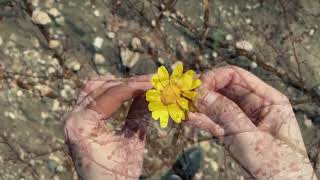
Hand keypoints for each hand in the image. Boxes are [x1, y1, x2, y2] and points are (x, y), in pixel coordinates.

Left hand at [64, 74, 150, 179]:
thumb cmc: (119, 174)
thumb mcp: (133, 144)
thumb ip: (141, 114)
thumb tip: (154, 92)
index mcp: (82, 125)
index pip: (111, 94)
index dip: (135, 86)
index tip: (154, 81)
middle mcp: (72, 117)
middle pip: (101, 86)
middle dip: (128, 83)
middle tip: (151, 81)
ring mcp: (73, 118)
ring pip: (94, 88)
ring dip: (117, 84)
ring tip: (140, 84)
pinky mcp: (79, 121)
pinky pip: (92, 98)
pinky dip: (109, 92)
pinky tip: (125, 92)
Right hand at [187, 66, 316, 179]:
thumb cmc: (277, 167)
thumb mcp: (251, 137)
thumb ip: (226, 114)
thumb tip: (201, 95)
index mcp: (268, 100)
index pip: (237, 77)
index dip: (214, 78)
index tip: (197, 87)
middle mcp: (254, 106)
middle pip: (224, 88)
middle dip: (203, 91)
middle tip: (185, 96)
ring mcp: (242, 120)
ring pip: (216, 105)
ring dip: (199, 105)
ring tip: (182, 106)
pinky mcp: (232, 133)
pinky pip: (214, 121)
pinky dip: (201, 119)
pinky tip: (188, 118)